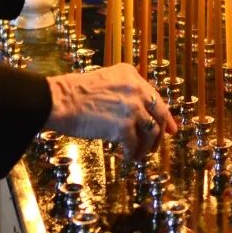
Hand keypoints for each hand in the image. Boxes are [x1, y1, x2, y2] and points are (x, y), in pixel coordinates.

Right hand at [45, 63, 177, 159]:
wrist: (61, 101)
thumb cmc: (76, 93)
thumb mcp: (107, 82)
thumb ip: (125, 92)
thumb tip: (139, 114)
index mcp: (131, 74)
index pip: (155, 97)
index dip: (165, 115)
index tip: (170, 127)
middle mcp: (136, 88)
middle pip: (160, 114)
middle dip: (161, 133)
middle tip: (158, 145)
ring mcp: (132, 107)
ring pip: (152, 131)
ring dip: (147, 146)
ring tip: (140, 154)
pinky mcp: (124, 126)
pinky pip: (136, 145)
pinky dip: (133, 153)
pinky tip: (128, 157)